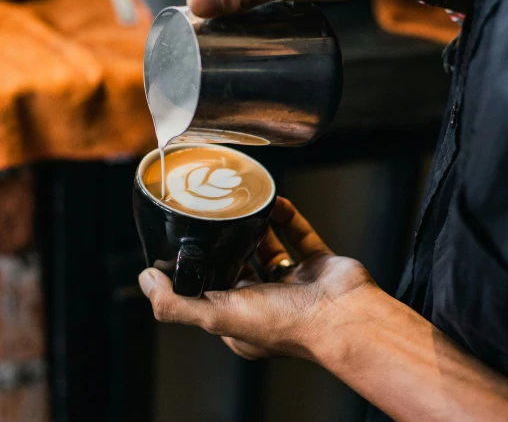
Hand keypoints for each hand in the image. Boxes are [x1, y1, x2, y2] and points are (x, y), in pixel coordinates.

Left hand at [138, 197, 377, 360]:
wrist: (343, 316)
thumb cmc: (285, 324)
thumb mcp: (217, 315)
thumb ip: (176, 303)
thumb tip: (146, 280)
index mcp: (242, 320)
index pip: (213, 291)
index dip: (202, 269)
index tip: (191, 242)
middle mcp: (269, 304)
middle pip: (242, 267)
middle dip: (230, 243)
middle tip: (218, 214)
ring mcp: (296, 284)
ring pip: (271, 249)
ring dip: (258, 228)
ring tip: (245, 203)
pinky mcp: (318, 264)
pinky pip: (300, 235)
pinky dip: (287, 217)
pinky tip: (275, 201)